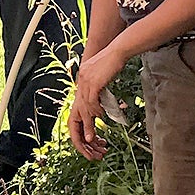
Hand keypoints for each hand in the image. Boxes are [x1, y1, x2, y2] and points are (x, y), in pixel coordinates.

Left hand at [68, 45, 127, 159]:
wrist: (117, 50)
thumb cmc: (113, 63)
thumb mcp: (102, 77)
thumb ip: (99, 89)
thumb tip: (100, 102)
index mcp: (81, 82)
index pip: (77, 107)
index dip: (81, 123)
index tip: (87, 137)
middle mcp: (80, 83)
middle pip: (77, 112)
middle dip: (81, 130)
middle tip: (88, 144)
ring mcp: (85, 82)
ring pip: (84, 109)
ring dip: (90, 123)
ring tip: (95, 134)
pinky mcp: (93, 82)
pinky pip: (91, 101)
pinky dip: (96, 111)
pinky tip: (101, 116)